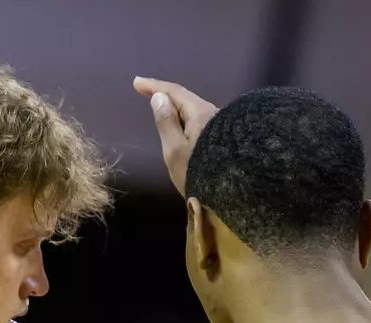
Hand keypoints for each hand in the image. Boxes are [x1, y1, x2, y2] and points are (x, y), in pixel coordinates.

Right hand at [132, 77, 218, 197]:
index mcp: (199, 113)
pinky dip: (185, 118)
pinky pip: (199, 120)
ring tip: (161, 107)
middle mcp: (212, 114)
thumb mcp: (174, 150)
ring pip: (193, 110)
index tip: (136, 82)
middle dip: (165, 94)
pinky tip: (181, 123)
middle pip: (185, 99)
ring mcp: (220, 126)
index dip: (154, 86)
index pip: (174, 92)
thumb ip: (166, 122)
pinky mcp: (223, 138)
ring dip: (176, 107)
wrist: (233, 192)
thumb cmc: (198, 172)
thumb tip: (159, 97)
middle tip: (146, 92)